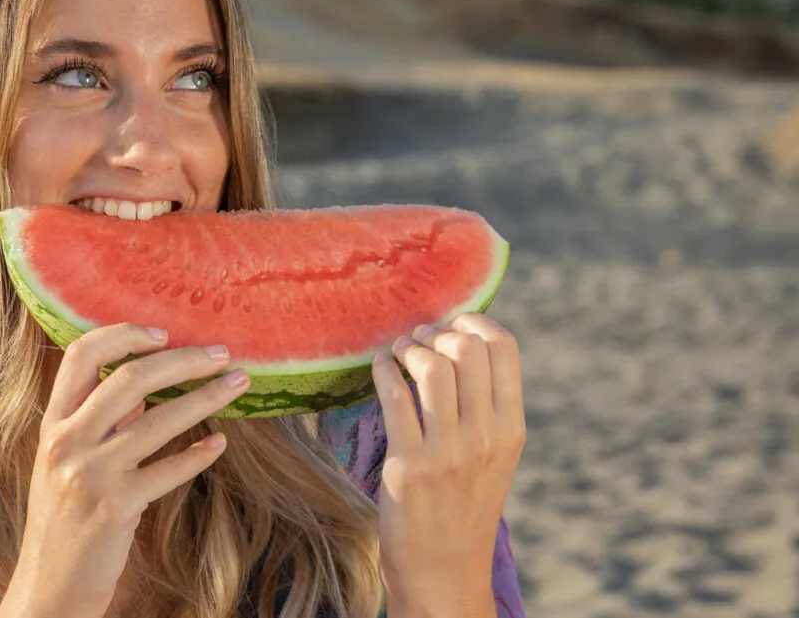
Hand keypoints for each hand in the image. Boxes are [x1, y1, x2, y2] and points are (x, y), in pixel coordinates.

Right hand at [0, 324, 251, 617]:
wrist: (50, 587)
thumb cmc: (67, 515)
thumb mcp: (67, 459)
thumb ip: (100, 417)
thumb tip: (150, 376)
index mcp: (53, 422)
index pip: (82, 354)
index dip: (125, 334)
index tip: (165, 332)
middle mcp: (67, 441)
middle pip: (131, 377)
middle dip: (185, 360)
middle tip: (222, 354)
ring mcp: (89, 474)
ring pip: (159, 419)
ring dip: (207, 397)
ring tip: (238, 385)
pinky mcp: (116, 508)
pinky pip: (170, 469)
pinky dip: (200, 453)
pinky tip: (220, 442)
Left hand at [371, 313, 525, 616]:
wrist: (444, 572)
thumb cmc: (464, 502)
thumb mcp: (495, 454)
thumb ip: (488, 403)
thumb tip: (462, 338)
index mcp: (512, 428)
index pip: (504, 346)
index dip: (472, 320)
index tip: (449, 325)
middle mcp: (486, 436)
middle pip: (466, 346)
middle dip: (435, 331)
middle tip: (417, 339)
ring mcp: (448, 452)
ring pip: (432, 365)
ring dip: (409, 347)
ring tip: (400, 353)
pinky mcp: (409, 466)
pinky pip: (394, 395)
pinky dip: (383, 369)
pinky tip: (380, 367)